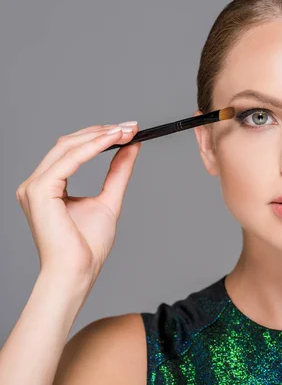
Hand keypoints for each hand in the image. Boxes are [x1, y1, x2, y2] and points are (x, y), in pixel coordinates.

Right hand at [16, 123, 140, 283]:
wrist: (78, 272)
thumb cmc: (88, 246)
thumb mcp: (109, 200)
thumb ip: (117, 172)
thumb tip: (131, 147)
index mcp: (48, 186)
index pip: (72, 150)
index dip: (99, 136)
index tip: (127, 129)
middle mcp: (36, 184)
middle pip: (69, 143)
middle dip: (102, 131)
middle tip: (130, 127)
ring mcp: (33, 186)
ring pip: (68, 147)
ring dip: (99, 135)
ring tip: (126, 131)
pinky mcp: (39, 191)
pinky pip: (68, 160)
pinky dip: (92, 147)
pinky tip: (112, 140)